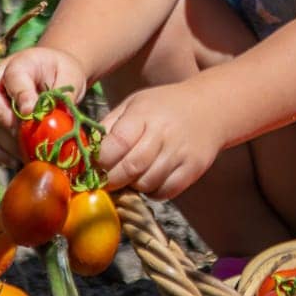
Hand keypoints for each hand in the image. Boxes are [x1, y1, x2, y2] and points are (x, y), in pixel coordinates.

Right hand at [0, 47, 87, 167]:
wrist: (55, 76)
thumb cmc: (62, 72)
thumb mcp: (70, 75)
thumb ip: (63, 93)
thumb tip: (53, 118)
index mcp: (20, 63)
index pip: (12, 76)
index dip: (20, 95)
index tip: (31, 112)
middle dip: (5, 121)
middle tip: (29, 138)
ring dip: (9, 143)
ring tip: (33, 154)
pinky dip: (3, 155)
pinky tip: (20, 161)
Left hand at [95, 80, 218, 199]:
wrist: (211, 107)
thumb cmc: (164, 106)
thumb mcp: (135, 104)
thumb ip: (110, 125)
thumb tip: (84, 152)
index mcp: (144, 114)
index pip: (116, 144)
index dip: (100, 161)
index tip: (94, 166)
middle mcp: (163, 133)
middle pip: (129, 168)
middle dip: (111, 179)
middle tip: (106, 180)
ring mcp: (180, 152)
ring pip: (145, 184)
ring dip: (132, 185)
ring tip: (131, 176)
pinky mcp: (192, 169)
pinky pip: (164, 192)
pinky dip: (152, 191)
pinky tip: (150, 179)